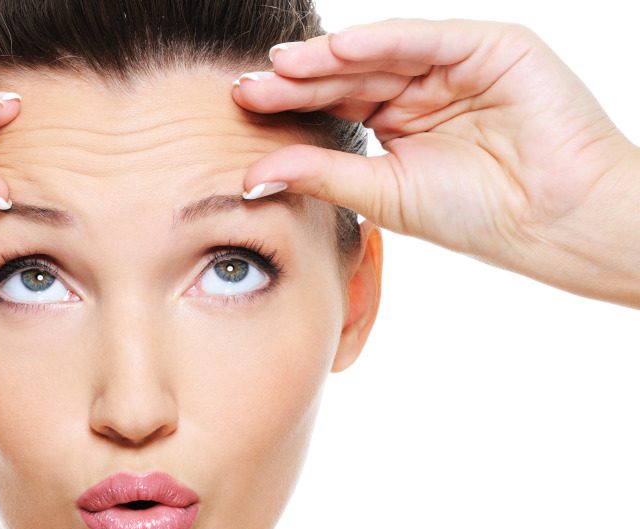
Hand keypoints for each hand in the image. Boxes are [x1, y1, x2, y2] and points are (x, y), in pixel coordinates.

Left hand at [232, 19, 639, 307]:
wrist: (555, 222)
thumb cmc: (477, 215)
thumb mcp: (382, 192)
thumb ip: (320, 174)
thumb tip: (250, 176)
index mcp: (398, 123)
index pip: (335, 103)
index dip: (290, 102)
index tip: (241, 105)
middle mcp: (423, 89)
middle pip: (350, 75)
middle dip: (298, 78)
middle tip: (247, 84)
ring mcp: (456, 65)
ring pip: (382, 53)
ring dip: (330, 57)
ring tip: (282, 66)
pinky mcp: (491, 47)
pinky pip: (428, 38)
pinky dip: (385, 41)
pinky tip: (340, 50)